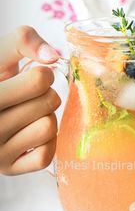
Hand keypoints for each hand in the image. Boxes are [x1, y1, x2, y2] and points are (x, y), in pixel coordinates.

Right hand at [0, 26, 60, 174]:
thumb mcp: (0, 55)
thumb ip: (23, 40)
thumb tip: (53, 57)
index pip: (39, 80)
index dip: (44, 73)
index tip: (34, 76)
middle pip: (49, 102)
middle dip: (46, 94)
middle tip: (31, 96)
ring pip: (48, 127)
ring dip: (46, 116)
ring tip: (29, 114)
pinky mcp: (8, 169)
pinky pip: (46, 155)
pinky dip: (45, 142)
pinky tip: (30, 133)